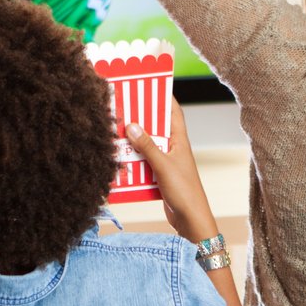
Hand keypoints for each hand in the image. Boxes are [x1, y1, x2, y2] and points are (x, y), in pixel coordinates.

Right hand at [124, 104, 218, 243]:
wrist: (190, 220)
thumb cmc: (184, 191)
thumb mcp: (163, 165)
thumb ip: (148, 146)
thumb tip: (132, 125)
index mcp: (180, 140)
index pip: (173, 112)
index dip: (164, 97)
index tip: (150, 85)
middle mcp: (173, 148)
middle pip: (156, 127)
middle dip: (141, 119)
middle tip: (123, 108)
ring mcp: (165, 162)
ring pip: (146, 145)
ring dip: (133, 141)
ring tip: (115, 131)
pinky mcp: (158, 175)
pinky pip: (143, 162)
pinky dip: (132, 160)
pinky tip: (119, 158)